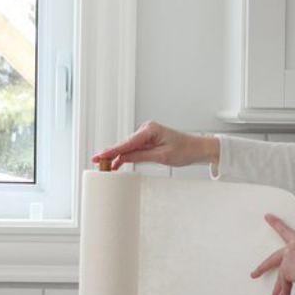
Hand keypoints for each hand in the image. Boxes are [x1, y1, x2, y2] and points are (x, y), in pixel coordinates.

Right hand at [92, 121, 218, 169]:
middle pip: (124, 144)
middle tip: (97, 164)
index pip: (126, 143)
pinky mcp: (148, 139)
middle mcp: (146, 128)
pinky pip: (133, 147)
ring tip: (105, 166)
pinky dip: (126, 155)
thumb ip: (140, 156)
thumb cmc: (185, 150)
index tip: (98, 156)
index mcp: (150, 130)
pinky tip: (116, 162)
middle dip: (111, 154)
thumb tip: (122, 158)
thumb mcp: (161, 157)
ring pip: (127, 146)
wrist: (197, 148)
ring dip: (118, 155)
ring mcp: (146, 133)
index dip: (111, 151)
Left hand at [251, 213, 294, 294]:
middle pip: (272, 259)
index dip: (276, 223)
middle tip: (254, 274)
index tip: (267, 217)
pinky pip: (286, 287)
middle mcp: (291, 249)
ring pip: (280, 279)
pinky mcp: (286, 271)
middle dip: (262, 268)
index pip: (286, 231)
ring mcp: (287, 260)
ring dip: (278, 292)